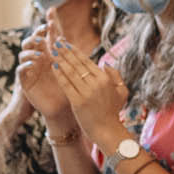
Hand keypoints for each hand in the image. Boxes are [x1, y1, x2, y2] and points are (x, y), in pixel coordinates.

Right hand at [14, 24, 73, 126]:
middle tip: (42, 33)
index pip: (45, 37)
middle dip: (35, 35)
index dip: (46, 28)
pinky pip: (20, 71)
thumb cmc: (67, 88)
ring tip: (40, 53)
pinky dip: (25, 65)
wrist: (60, 108)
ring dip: (30, 51)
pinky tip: (33, 64)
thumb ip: (66, 55)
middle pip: (31, 42)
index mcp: (49, 54)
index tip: (51, 21)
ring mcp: (30, 70)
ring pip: (23, 54)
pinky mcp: (25, 81)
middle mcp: (37, 60)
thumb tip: (65, 38)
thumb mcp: (68, 70)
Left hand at [50, 27, 130, 147]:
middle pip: (77, 64)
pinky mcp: (78, 102)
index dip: (75, 51)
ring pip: (71, 72)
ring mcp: (86, 93)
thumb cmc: (113, 111)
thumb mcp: (121, 91)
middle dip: (65, 52)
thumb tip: (105, 64)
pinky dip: (59, 75)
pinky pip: (66, 85)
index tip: (66, 44)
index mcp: (105, 79)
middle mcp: (96, 83)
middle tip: (56, 42)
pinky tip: (53, 67)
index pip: (87, 61)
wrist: (107, 131)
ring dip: (60, 60)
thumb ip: (116, 75)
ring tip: (52, 51)